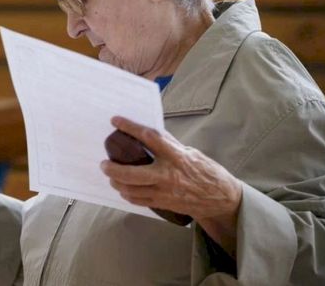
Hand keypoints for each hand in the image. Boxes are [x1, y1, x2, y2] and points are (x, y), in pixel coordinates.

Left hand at [100, 116, 242, 255]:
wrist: (220, 198)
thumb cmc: (206, 171)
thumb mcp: (190, 152)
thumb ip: (169, 144)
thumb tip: (149, 131)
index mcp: (176, 157)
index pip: (150, 138)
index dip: (130, 127)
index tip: (116, 121)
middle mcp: (168, 175)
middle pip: (132, 174)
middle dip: (113, 169)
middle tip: (104, 163)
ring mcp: (164, 192)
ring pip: (131, 190)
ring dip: (116, 183)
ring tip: (111, 175)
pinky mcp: (163, 203)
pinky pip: (138, 200)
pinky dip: (127, 194)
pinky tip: (123, 188)